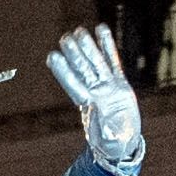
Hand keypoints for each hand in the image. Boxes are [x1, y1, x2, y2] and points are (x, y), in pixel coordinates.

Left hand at [43, 23, 143, 168]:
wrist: (123, 142)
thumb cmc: (113, 145)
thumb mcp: (112, 143)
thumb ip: (108, 136)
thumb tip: (105, 131)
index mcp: (89, 106)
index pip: (74, 84)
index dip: (63, 71)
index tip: (51, 57)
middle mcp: (95, 92)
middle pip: (82, 69)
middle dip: (74, 54)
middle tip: (64, 38)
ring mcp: (107, 86)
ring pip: (96, 62)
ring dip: (88, 46)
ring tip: (80, 30)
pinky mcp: (119, 84)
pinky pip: (113, 62)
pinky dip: (108, 47)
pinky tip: (102, 31)